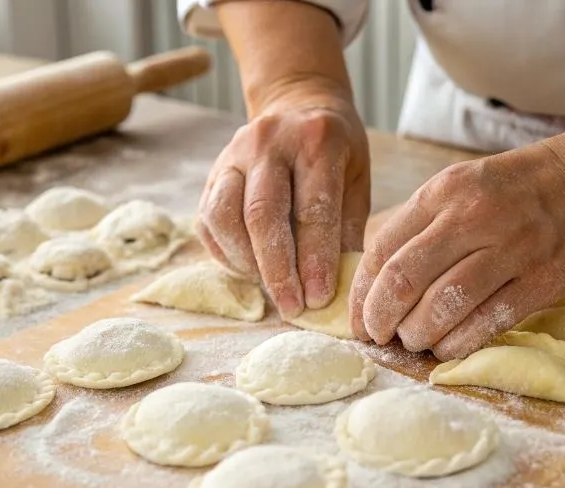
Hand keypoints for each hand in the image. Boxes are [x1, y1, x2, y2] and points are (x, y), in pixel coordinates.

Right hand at [196, 86, 369, 318]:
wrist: (297, 104)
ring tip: (271, 290)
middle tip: (292, 306)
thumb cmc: (334, 151)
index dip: (315, 258)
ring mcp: (233, 154)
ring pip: (225, 216)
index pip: (313, 208)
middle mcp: (269, 142)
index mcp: (316, 141)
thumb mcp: (355, 178)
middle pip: (263, 214)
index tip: (319, 297)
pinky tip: (250, 270)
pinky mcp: (212, 171)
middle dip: (277, 268)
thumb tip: (341, 286)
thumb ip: (345, 227)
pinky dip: (227, 253)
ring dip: (247, 263)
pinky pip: (208, 220)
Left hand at [349, 124, 564, 359]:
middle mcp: (474, 216)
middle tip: (379, 336)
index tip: (360, 318)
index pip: (383, 248)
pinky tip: (448, 348)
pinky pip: (487, 323)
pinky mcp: (545, 280)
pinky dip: (458, 344)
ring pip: (442, 306)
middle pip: (404, 279)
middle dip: (381, 318)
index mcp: (446, 190)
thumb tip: (377, 276)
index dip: (363, 292)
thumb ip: (423, 222)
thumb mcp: (466, 183)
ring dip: (418, 335)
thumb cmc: (526, 186)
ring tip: (415, 342)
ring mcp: (513, 248)